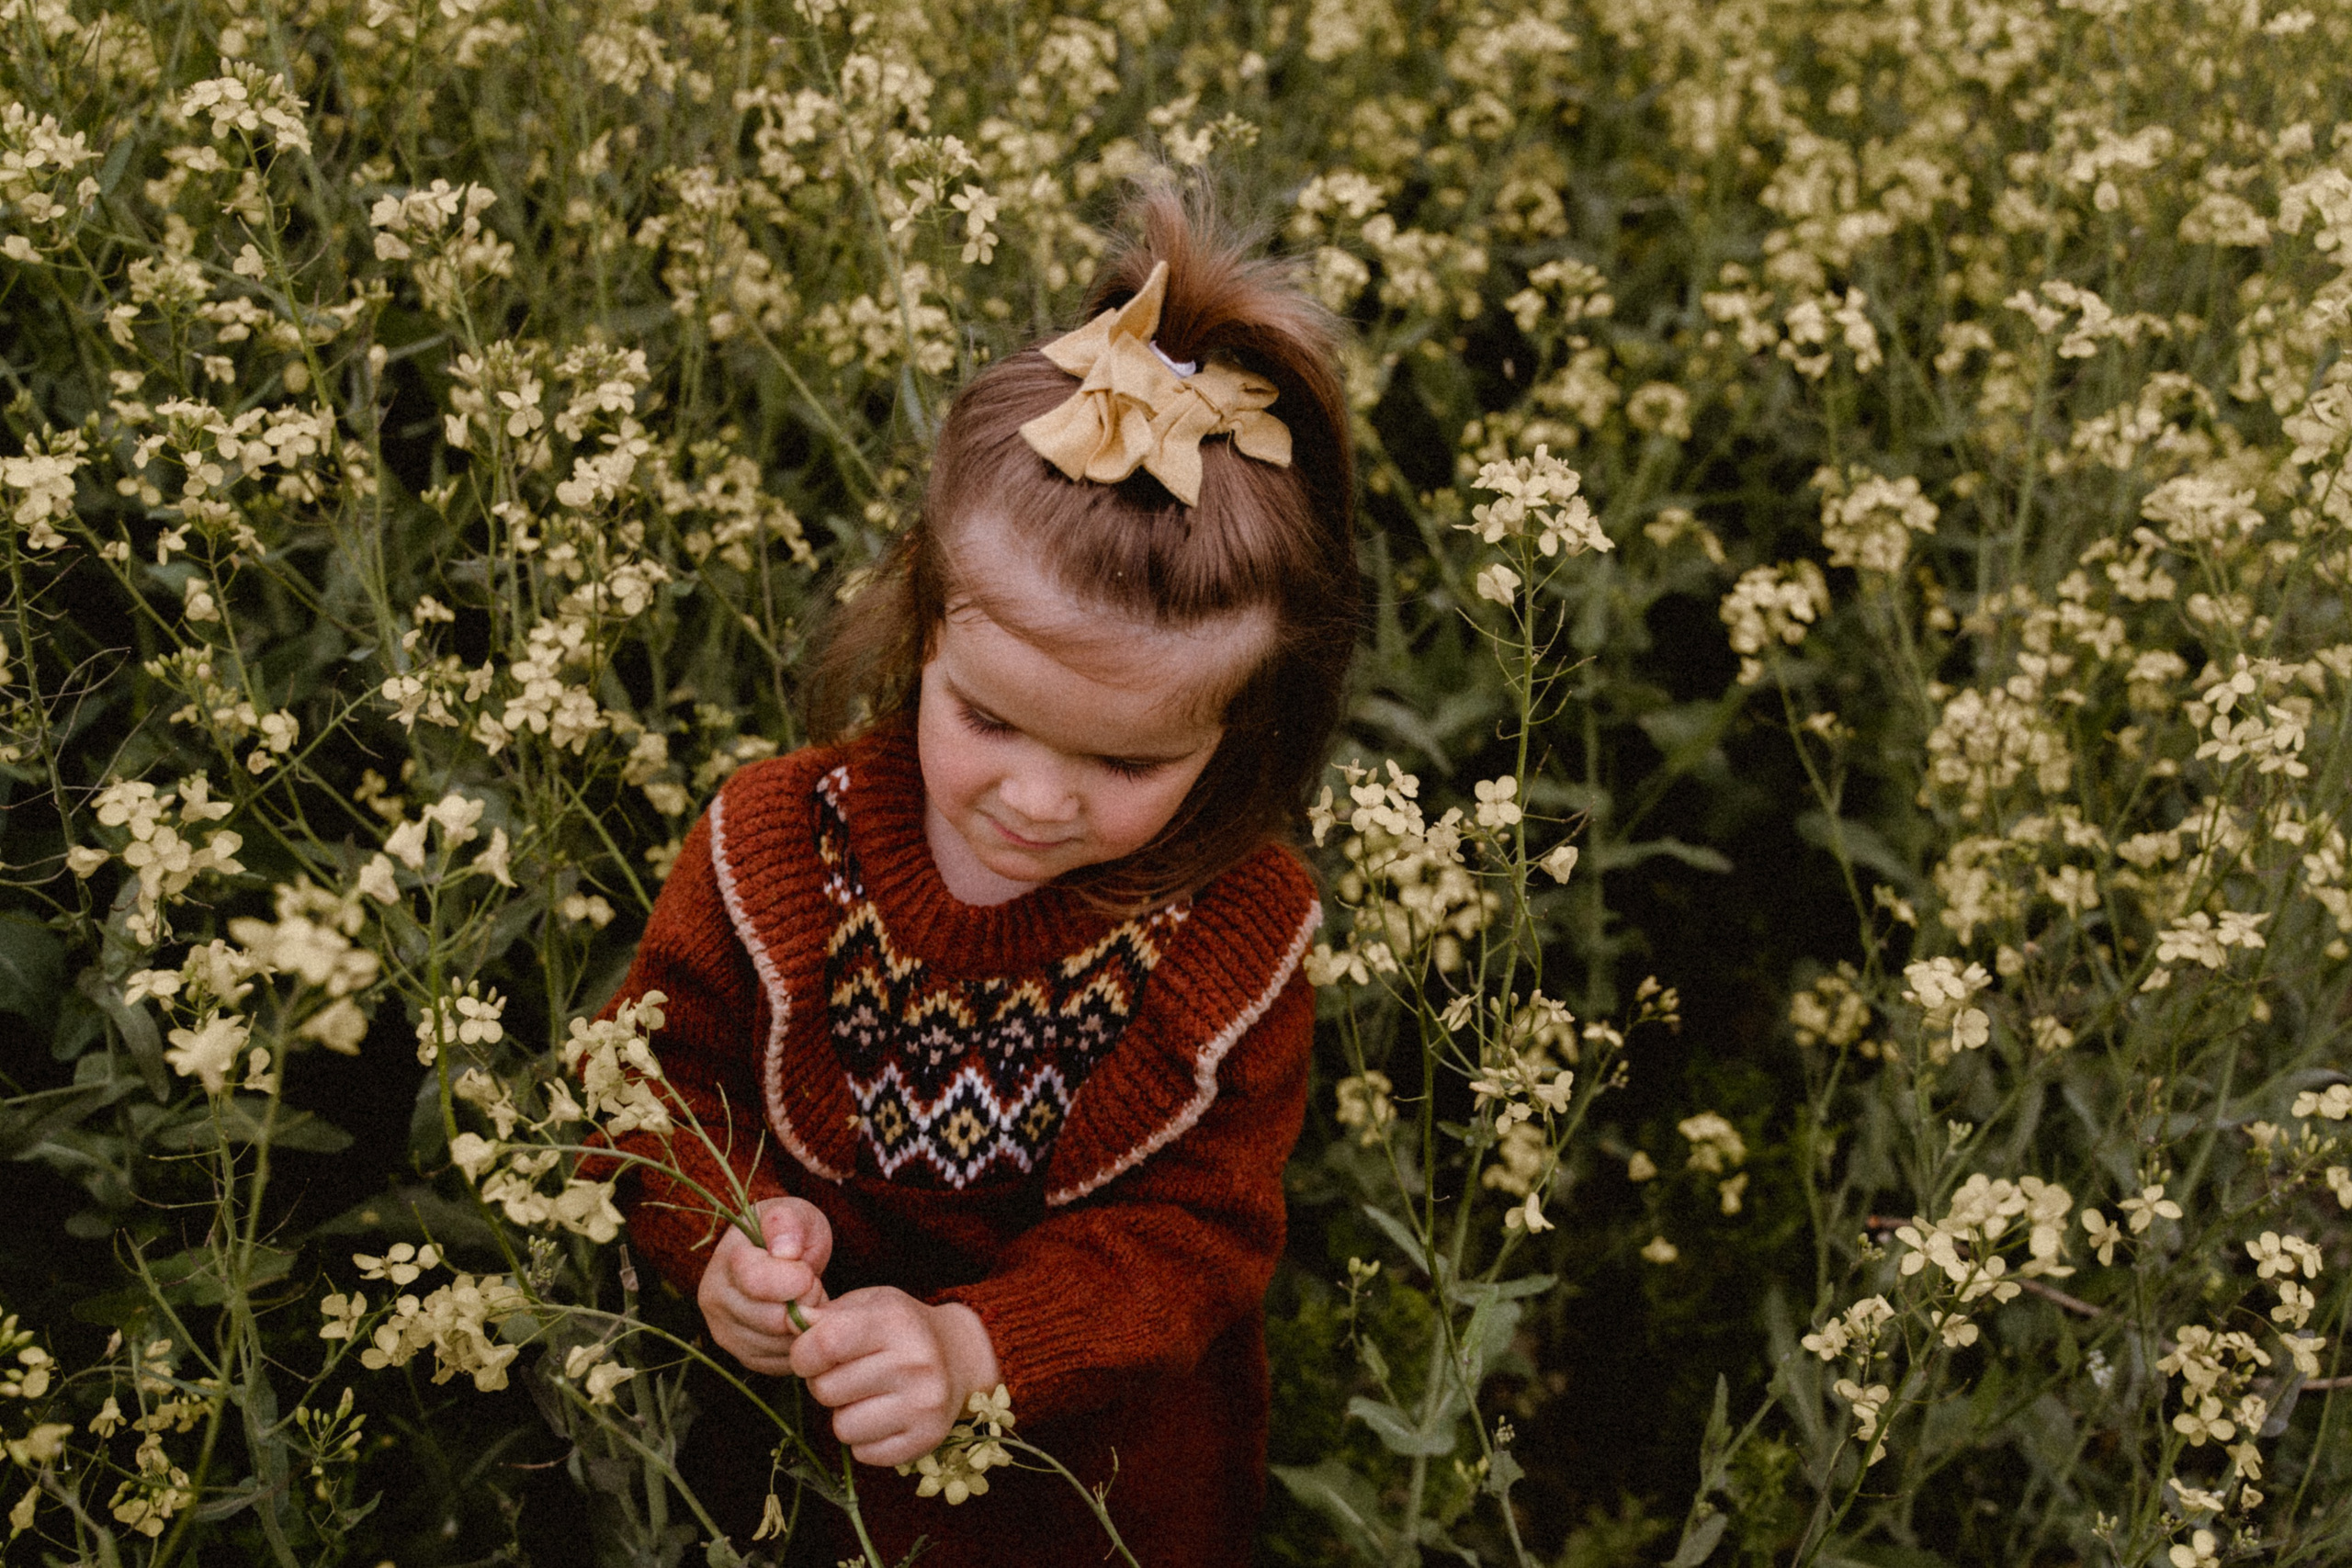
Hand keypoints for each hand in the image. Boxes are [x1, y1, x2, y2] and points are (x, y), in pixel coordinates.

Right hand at [698, 1196, 832, 1374]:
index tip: (807, 1272)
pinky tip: (800, 1322)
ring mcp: (725, 1331)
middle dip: (805, 1303)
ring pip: (778, 1345)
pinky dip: (800, 1346)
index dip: (796, 1279)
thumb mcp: (794, 1213)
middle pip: (771, 1319)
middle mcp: (715, 1299)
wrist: (775, 1259)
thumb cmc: (787, 1234)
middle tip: (812, 1287)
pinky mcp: (743, 1355)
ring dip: (804, 1326)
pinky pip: (781, 1363)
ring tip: (806, 1302)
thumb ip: (788, 1224)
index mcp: (726, 1260)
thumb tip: (785, 1252)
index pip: (757, 1281)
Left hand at [790, 1288, 1000, 1466]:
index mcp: (896, 1322)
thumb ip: (827, 1314)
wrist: (960, 1357)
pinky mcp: (926, 1439)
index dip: (803, 1353)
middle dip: (824, 1383)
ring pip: (842, 1427)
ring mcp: (923, 1405)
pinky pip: (864, 1453)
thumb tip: (791, 1322)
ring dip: (844, 1414)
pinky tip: (883, 1415)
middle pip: (826, 1390)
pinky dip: (865, 1438)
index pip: (825, 1343)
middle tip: (847, 1374)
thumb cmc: (902, 1328)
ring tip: (866, 1395)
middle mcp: (914, 1363)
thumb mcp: (870, 1304)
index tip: (811, 1354)